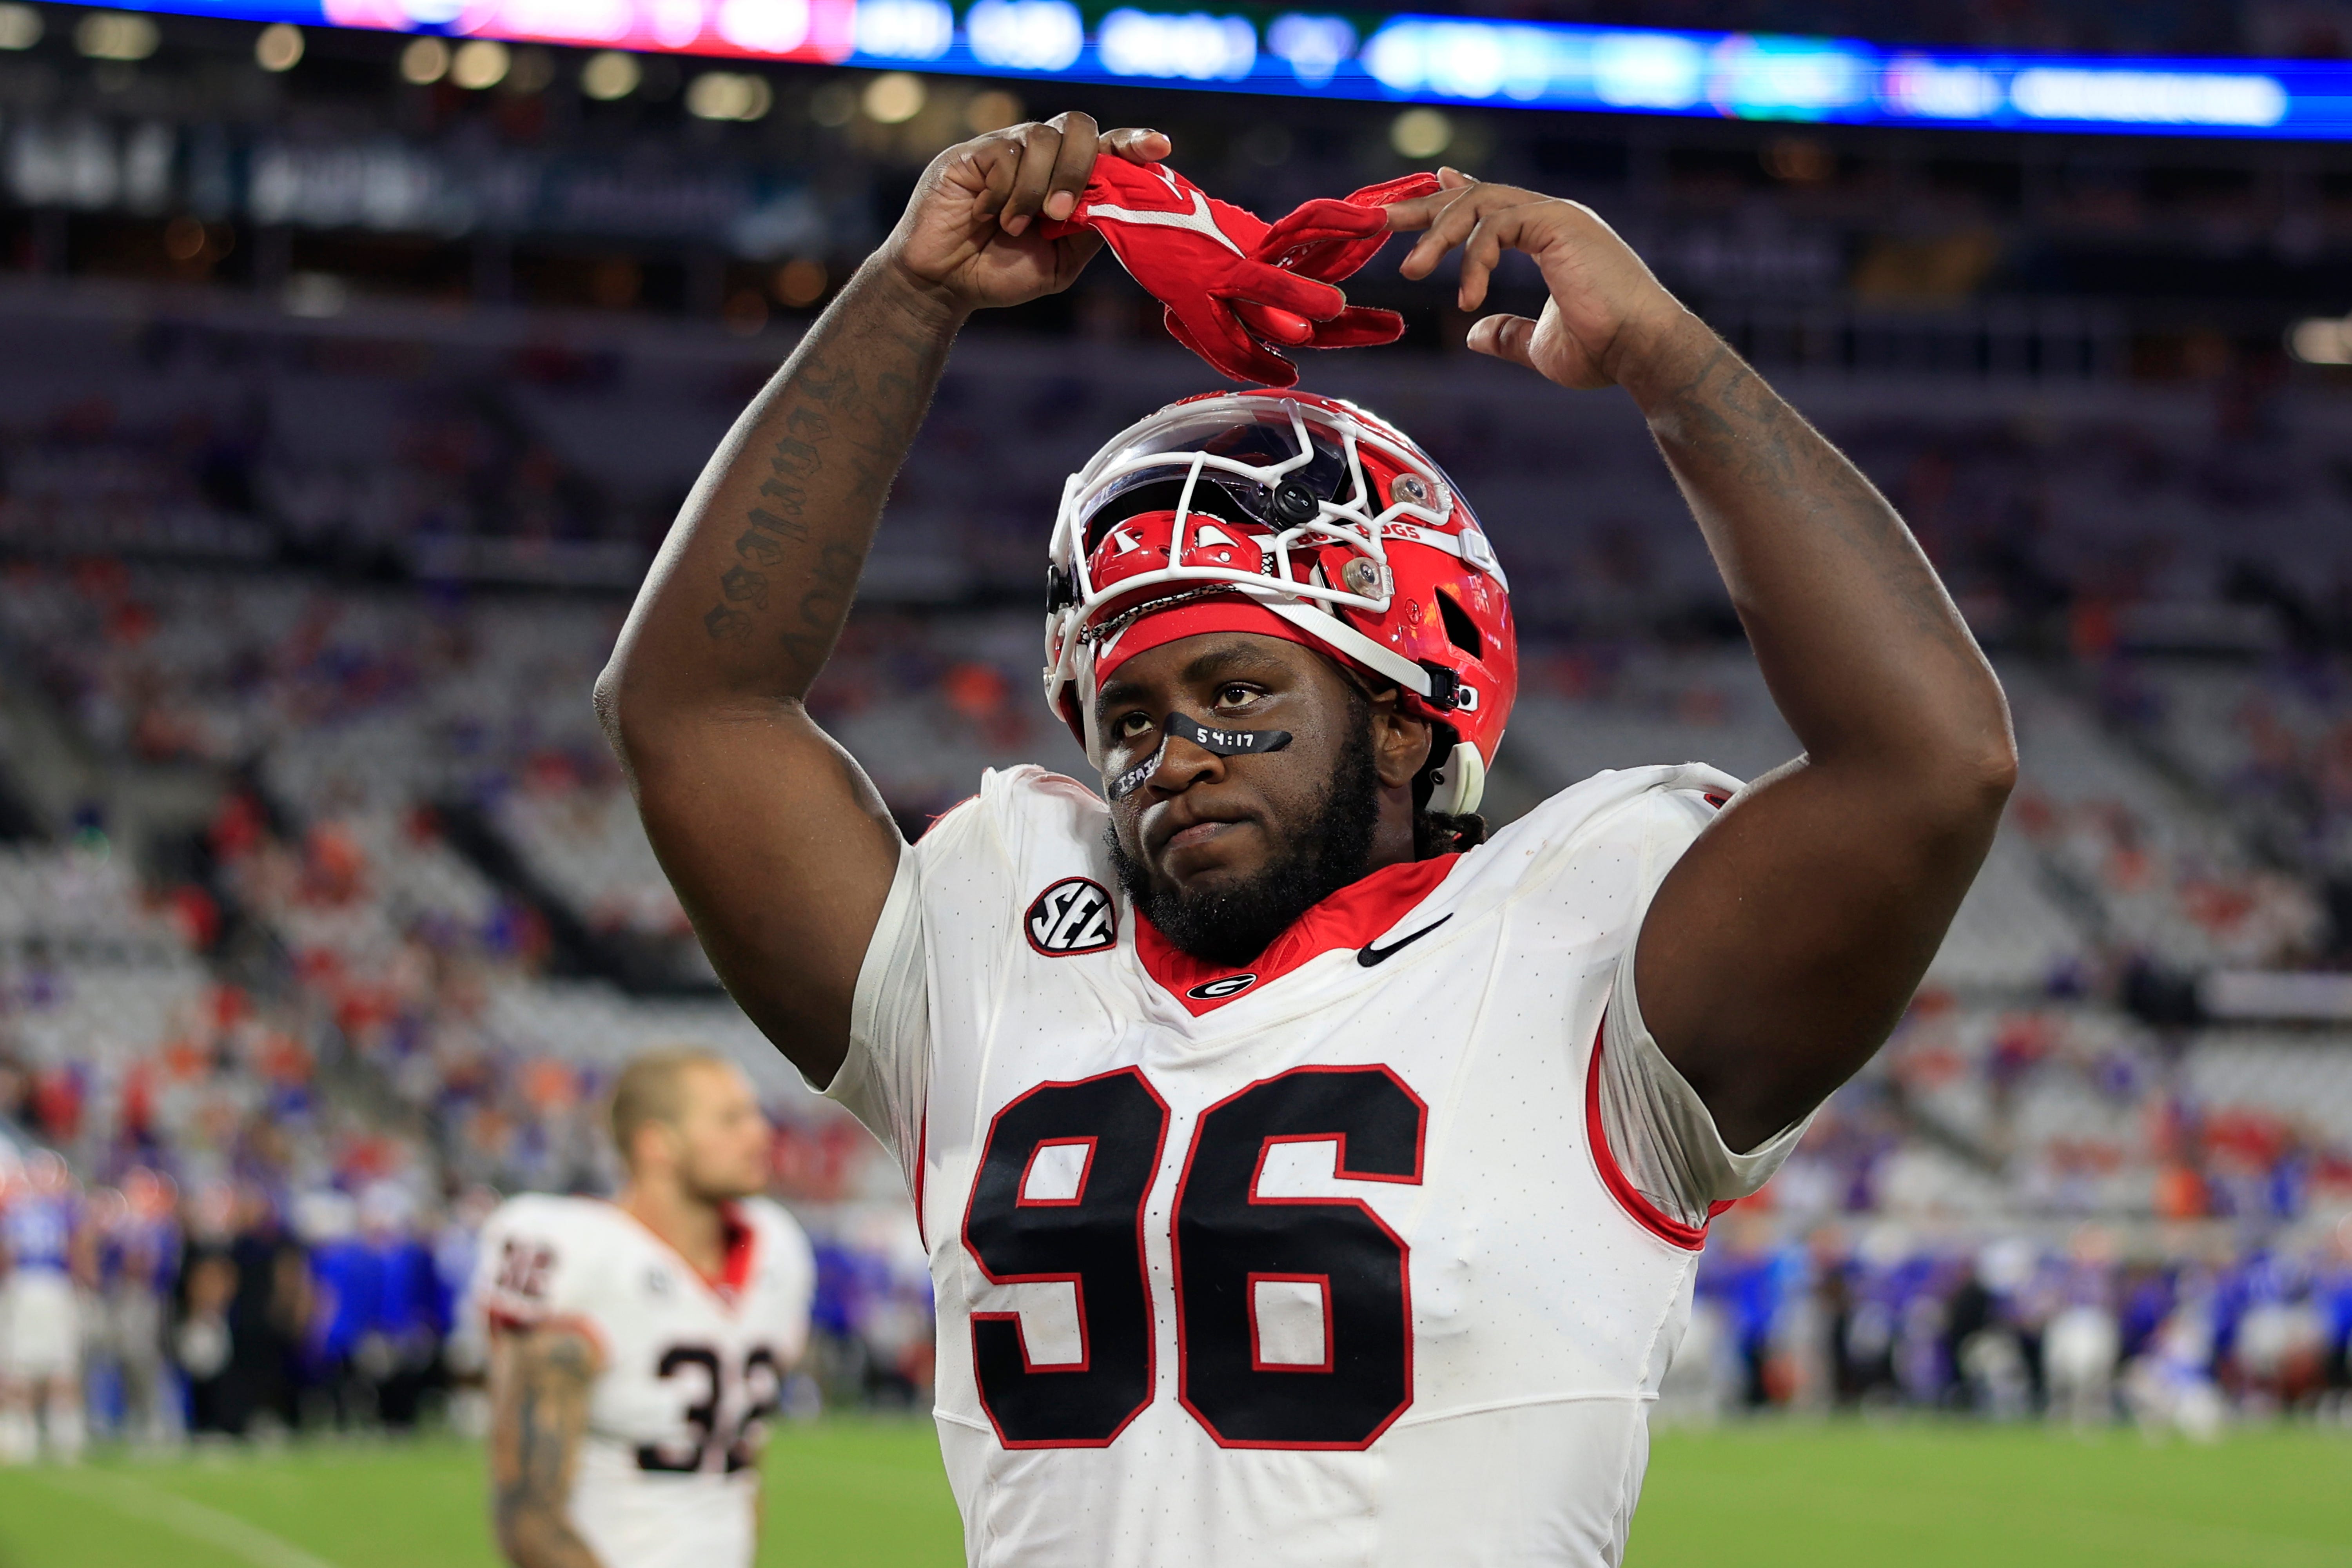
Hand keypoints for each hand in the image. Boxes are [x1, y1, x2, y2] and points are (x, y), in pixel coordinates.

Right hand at [881, 113, 1169, 315]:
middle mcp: (1039, 155)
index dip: (1133, 141)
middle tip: (1061, 213)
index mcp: (1066, 178)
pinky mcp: (972, 152)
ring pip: (1041, 137)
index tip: (1159, 147)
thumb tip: (1124, 201)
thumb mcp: (1061, 259)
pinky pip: (1005, 152)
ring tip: (1018, 227)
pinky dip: (1006, 190)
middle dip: (1079, 167)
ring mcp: (1004, 148)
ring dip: (1037, 187)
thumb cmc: (1000, 272)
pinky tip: (990, 216)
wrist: (944, 285)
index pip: (1107, 145)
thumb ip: (1091, 228)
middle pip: (1079, 127)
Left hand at [1387, 169, 1688, 390]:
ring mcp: (1556, 214)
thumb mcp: (1540, 347)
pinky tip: (1466, 297)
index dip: (1452, 198)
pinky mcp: (1557, 221)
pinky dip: (1473, 259)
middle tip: (1378, 221)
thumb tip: (1473, 335)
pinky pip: (1495, 226)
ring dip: (1437, 234)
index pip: (1492, 204)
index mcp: (1550, 235)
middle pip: (1475, 195)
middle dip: (1423, 207)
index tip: (1419, 198)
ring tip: (1411, 270)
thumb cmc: (1605, 351)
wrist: (1645, 351)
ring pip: (1478, 204)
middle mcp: (1553, 216)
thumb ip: (1507, 334)